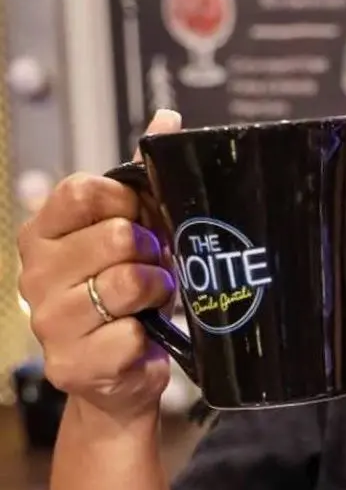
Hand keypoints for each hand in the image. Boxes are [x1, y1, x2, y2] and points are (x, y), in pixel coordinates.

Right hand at [17, 109, 182, 423]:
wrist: (125, 370)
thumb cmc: (132, 291)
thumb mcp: (139, 228)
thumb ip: (145, 176)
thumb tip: (167, 119)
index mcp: (43, 232)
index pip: (83, 189)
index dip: (126, 202)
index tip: (138, 220)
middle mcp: (33, 273)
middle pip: (116, 236)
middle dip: (150, 253)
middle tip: (151, 269)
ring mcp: (47, 321)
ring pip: (126, 283)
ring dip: (154, 292)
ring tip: (146, 302)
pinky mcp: (70, 364)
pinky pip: (129, 333)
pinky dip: (146, 335)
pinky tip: (136, 339)